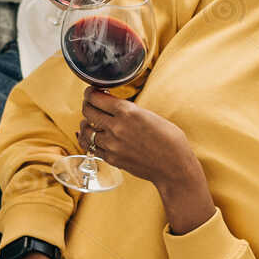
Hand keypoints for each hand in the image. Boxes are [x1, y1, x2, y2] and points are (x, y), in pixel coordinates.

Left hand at [78, 90, 196, 188]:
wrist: (173, 166)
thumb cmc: (169, 140)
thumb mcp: (150, 115)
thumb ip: (129, 110)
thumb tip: (114, 107)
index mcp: (128, 112)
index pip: (96, 98)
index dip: (90, 93)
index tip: (91, 92)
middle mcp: (116, 127)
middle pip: (88, 112)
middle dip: (87, 105)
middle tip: (89, 104)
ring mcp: (112, 145)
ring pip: (86, 131)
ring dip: (85, 124)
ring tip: (87, 122)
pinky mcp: (111, 159)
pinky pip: (91, 147)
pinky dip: (87, 140)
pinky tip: (87, 136)